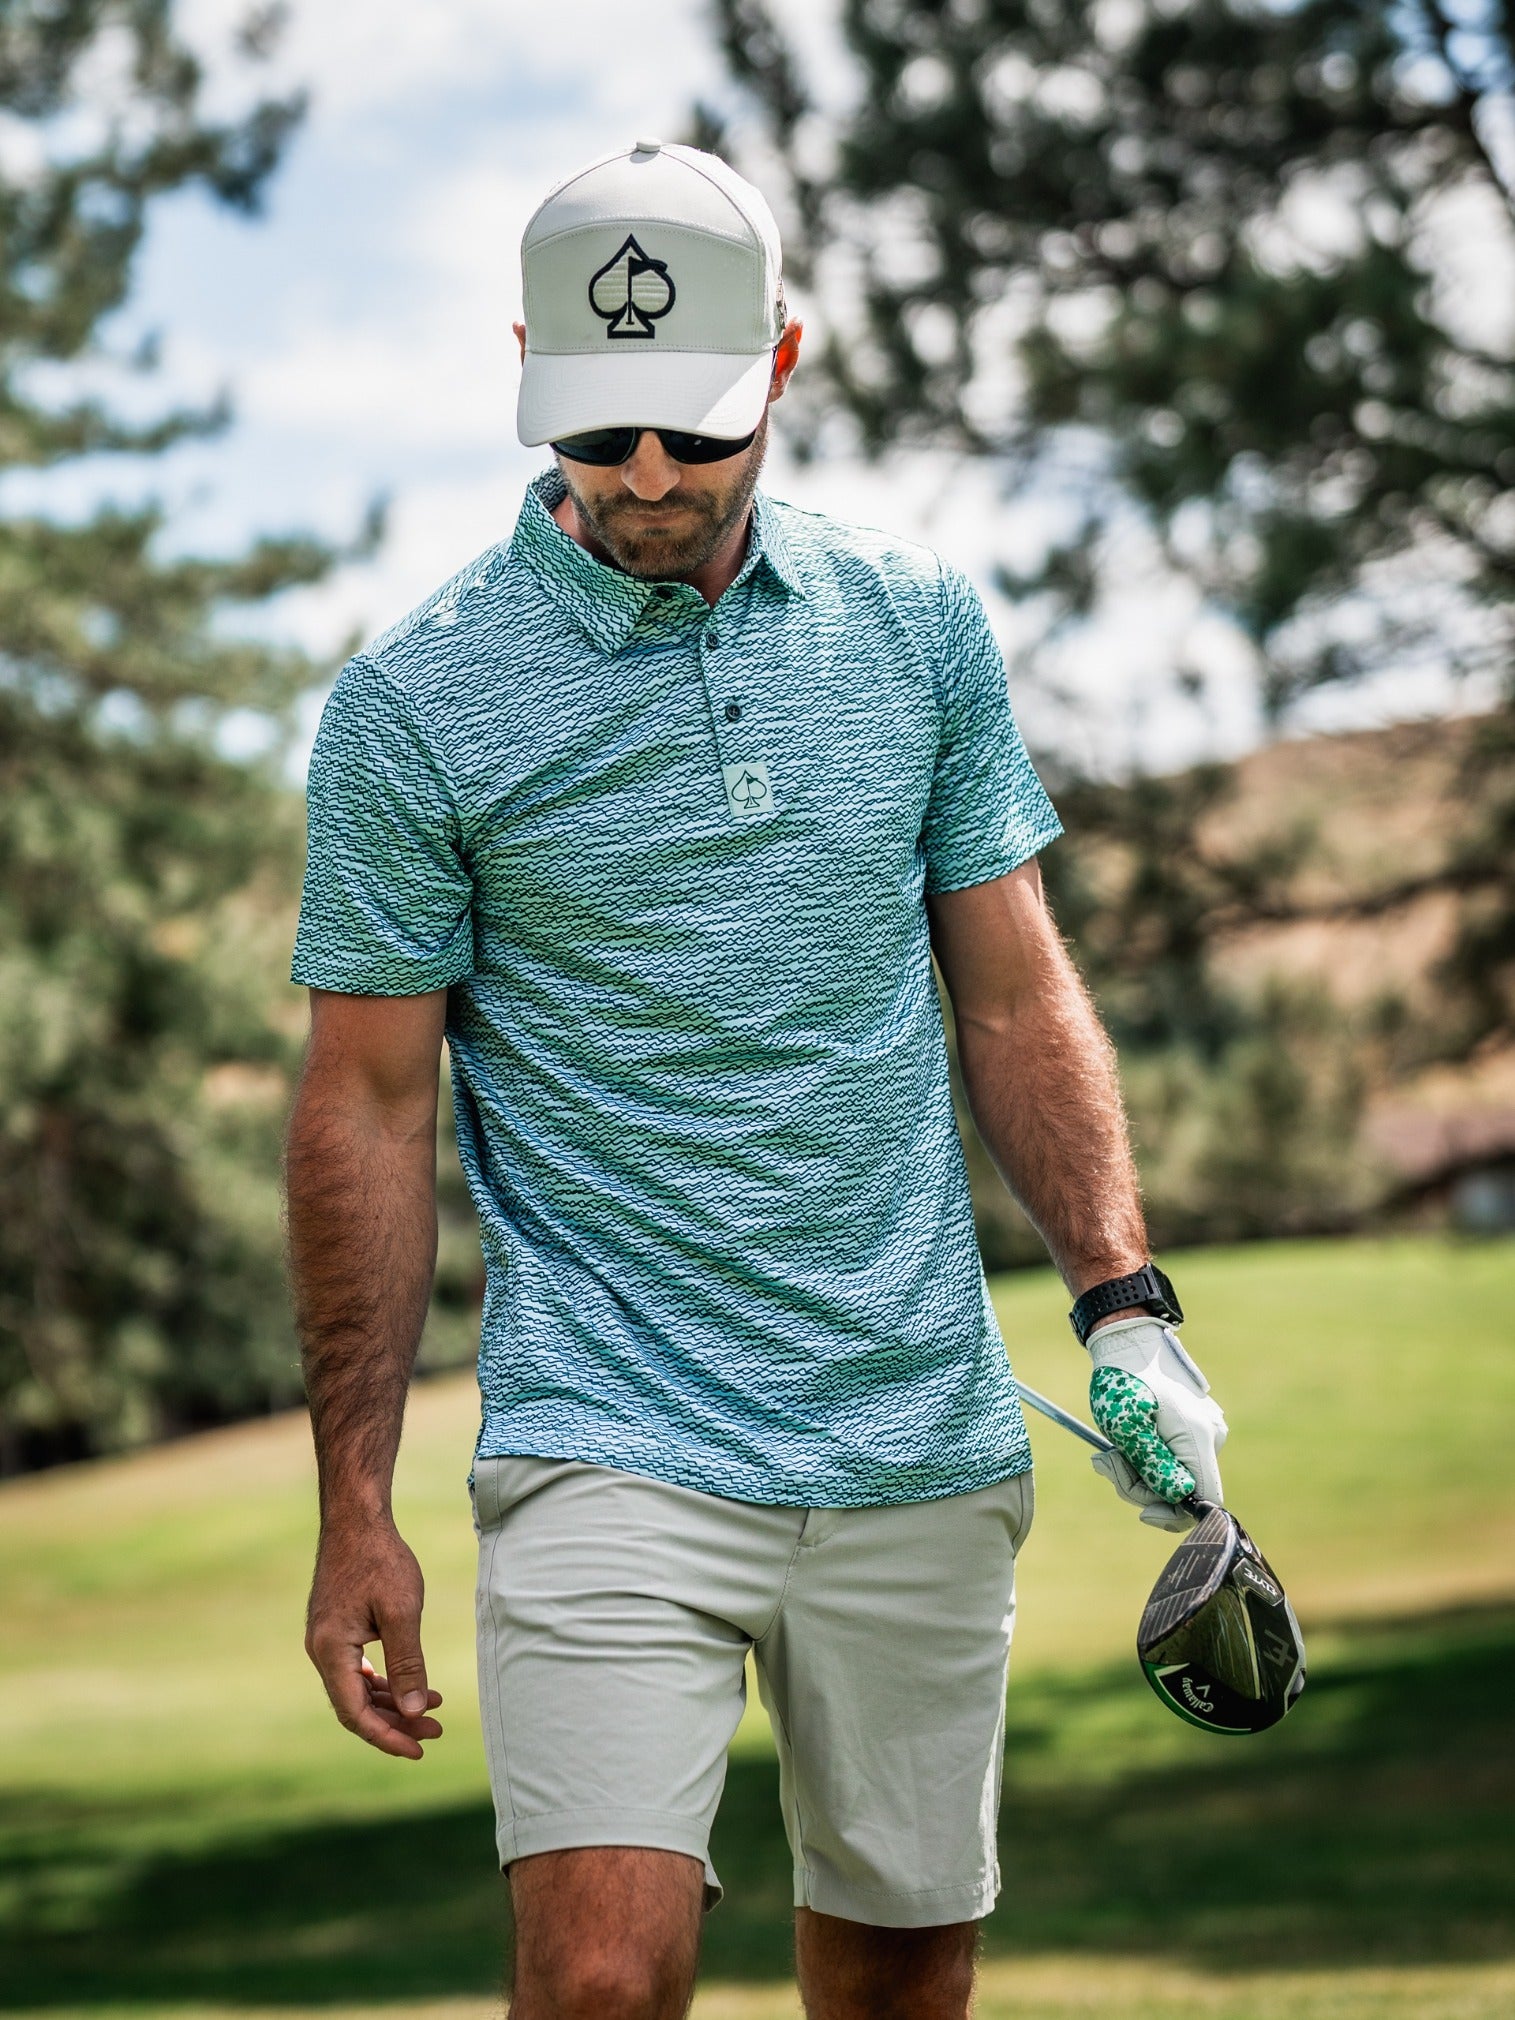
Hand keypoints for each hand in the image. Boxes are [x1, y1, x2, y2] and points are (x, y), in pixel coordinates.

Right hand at [305, 1514, 443, 1757]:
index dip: (387, 1737)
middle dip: (396, 1722)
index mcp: (330, 1652)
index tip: (419, 1749)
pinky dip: (384, 1681)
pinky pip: (356, 1669)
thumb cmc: (380, 1560)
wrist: (356, 1518)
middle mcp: (321, 1651)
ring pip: (357, 1689)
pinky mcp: (335, 1629)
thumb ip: (408, 1663)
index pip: (355, 1713)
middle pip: (356, 1706)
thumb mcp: (402, 1612)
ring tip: (432, 1707)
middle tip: (435, 1730)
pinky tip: (410, 1683)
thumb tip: (414, 1711)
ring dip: (393, 1701)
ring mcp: (326, 1640)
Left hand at [1085, 1316, 1227, 1532]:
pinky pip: (1174, 1457)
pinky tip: (1125, 1441)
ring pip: (1175, 1474)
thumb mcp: (1127, 1425)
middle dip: (1143, 1487)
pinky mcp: (1195, 1424)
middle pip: (1184, 1489)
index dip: (1175, 1514)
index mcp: (1199, 1437)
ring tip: (1110, 1449)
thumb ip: (1153, 1464)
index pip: (1206, 1500)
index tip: (1142, 1511)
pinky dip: (1147, 1457)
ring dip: (1139, 1471)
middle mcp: (1212, 1435)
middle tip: (1108, 1462)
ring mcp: (1205, 1429)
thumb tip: (1179, 1499)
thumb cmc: (1124, 1379)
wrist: (1128, 1339)